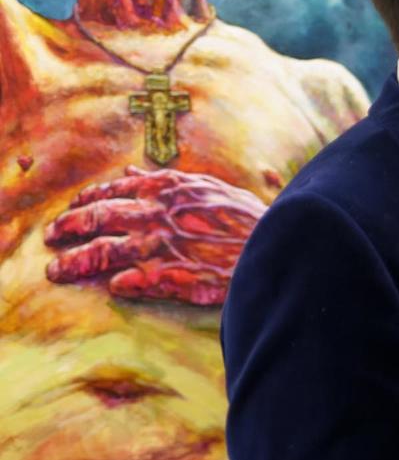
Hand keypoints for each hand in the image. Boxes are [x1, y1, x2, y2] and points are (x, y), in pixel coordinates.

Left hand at [44, 166, 267, 305]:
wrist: (284, 242)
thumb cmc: (251, 218)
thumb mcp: (210, 188)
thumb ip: (170, 182)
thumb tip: (133, 172)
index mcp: (168, 187)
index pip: (113, 190)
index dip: (87, 200)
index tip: (73, 209)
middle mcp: (158, 213)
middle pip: (97, 219)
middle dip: (68, 228)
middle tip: (52, 238)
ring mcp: (164, 246)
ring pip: (103, 252)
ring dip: (75, 262)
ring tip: (57, 270)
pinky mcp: (176, 277)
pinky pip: (135, 281)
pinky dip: (121, 284)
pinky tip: (112, 287)